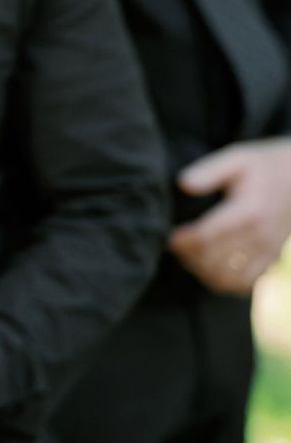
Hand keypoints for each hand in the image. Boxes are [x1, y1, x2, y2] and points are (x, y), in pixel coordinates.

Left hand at [170, 139, 290, 293]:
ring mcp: (267, 251)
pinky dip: (224, 281)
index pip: (207, 238)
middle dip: (189, 257)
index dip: (183, 242)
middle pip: (213, 261)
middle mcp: (259, 236)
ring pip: (228, 279)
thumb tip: (183, 183)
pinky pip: (244, 283)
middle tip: (178, 246)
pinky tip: (212, 266)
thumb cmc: (264, 166)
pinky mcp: (271, 259)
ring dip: (204, 273)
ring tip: (192, 257)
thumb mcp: (237, 159)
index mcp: (247, 212)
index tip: (171, 237)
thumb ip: (209, 171)